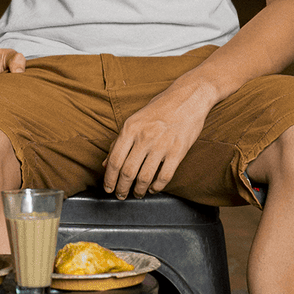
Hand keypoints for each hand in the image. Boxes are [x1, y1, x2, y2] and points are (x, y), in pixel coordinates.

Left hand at [103, 82, 214, 198]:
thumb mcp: (135, 120)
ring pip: (144, 177)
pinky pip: (164, 176)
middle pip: (127, 172)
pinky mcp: (178, 151)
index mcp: (130, 128)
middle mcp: (144, 137)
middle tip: (121, 195)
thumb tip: (105, 163)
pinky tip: (153, 188)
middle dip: (121, 188)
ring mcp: (162, 145)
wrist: (188, 98)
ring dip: (138, 190)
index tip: (108, 188)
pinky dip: (156, 187)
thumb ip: (119, 142)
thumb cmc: (160, 108)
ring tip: (137, 194)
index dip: (109, 178)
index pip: (114, 160)